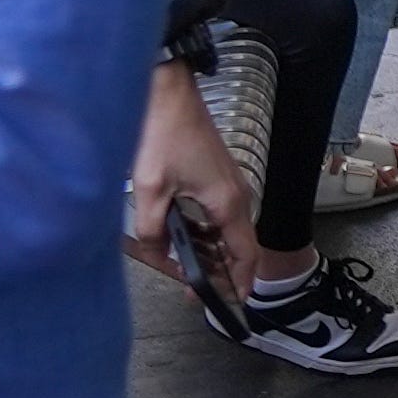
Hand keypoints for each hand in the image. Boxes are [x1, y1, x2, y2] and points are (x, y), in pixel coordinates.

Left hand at [129, 62, 255, 284]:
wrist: (169, 93)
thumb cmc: (164, 136)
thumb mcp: (151, 190)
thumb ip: (153, 231)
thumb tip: (157, 254)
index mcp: (227, 204)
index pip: (246, 255)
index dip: (241, 283)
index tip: (231, 304)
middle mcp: (236, 196)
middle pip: (237, 247)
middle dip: (219, 273)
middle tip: (192, 290)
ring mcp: (228, 186)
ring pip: (226, 232)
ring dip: (209, 252)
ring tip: (183, 268)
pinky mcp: (216, 178)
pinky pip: (217, 216)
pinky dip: (204, 232)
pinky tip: (180, 237)